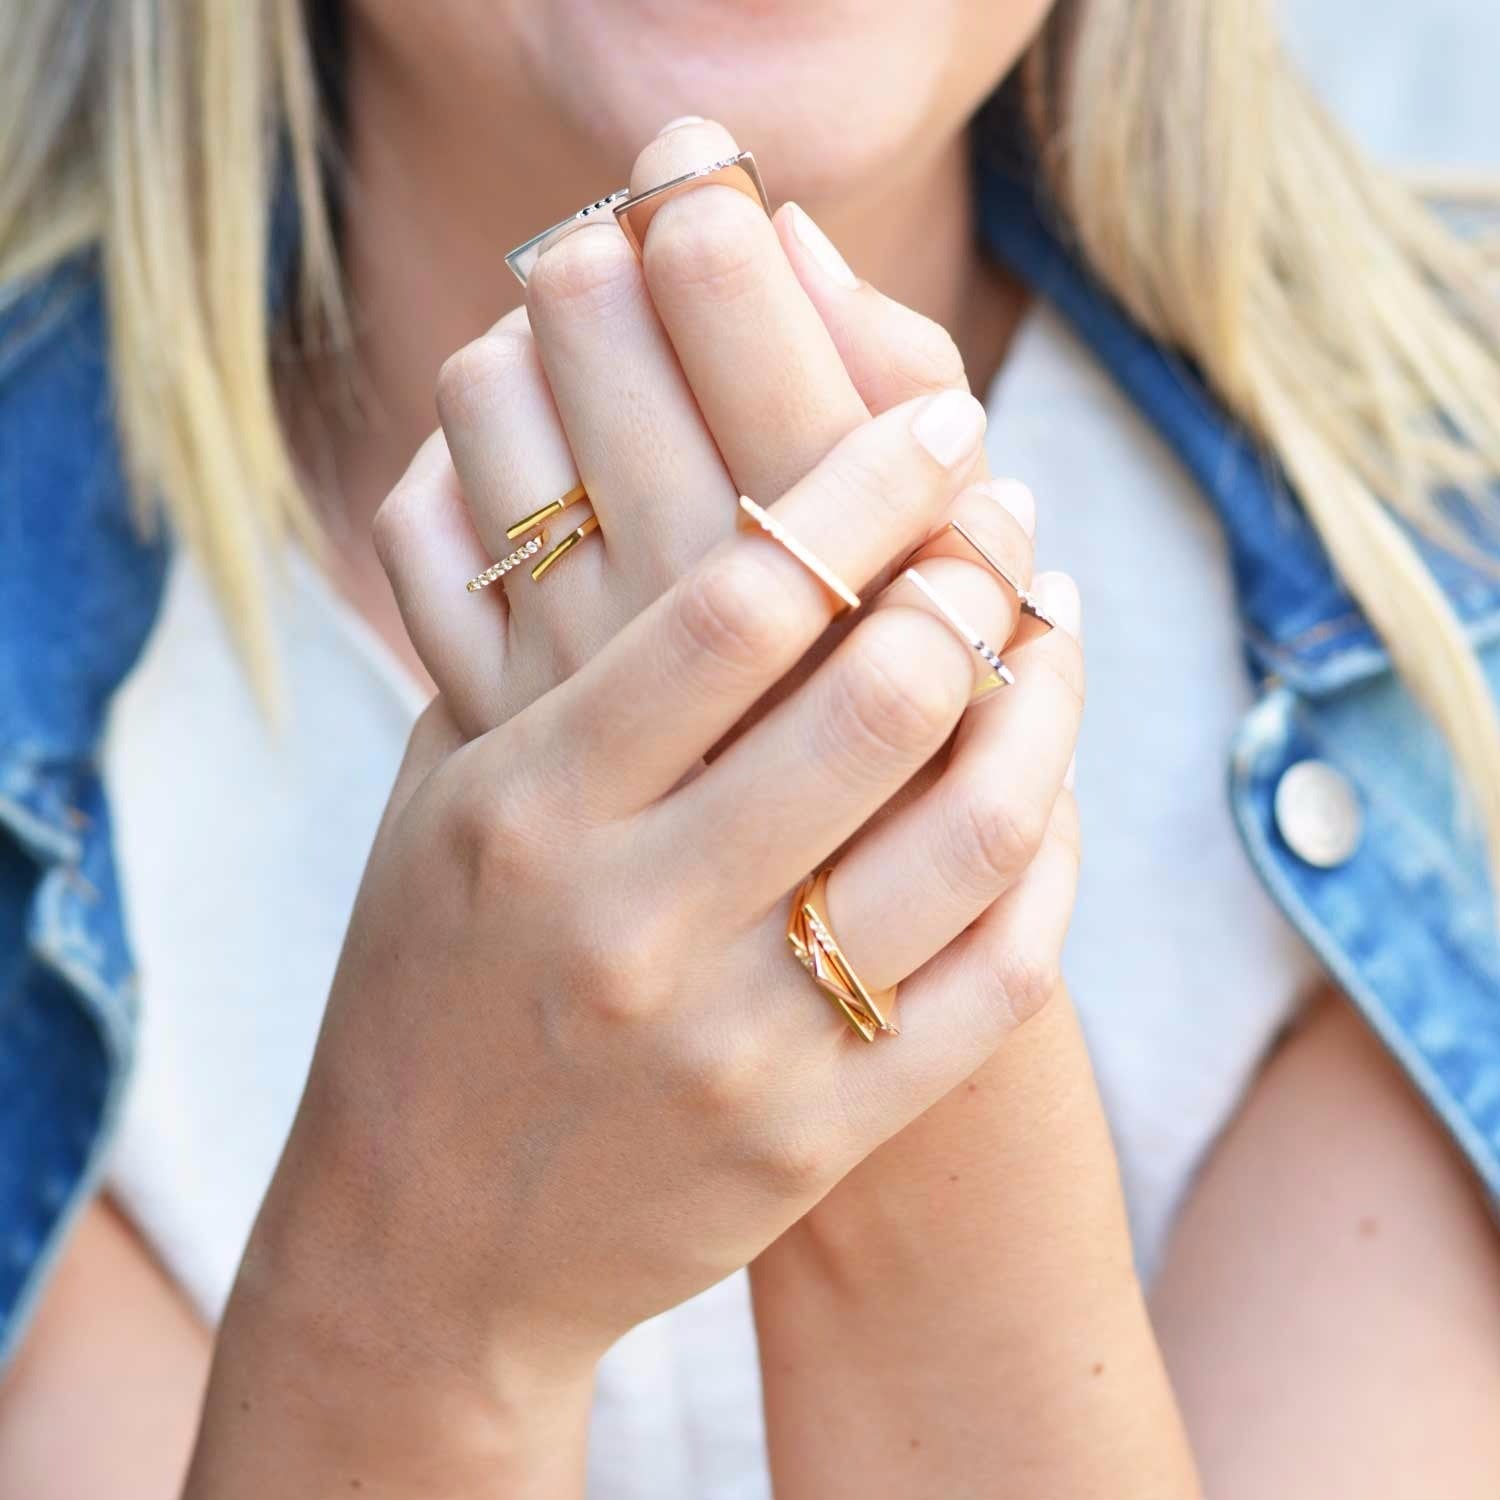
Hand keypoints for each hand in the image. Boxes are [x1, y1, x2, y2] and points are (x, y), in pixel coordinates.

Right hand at [190, 122, 1081, 1496]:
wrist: (427, 1243)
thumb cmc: (435, 976)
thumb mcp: (449, 795)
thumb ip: (545, 642)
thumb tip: (678, 464)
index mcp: (526, 806)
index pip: (738, 602)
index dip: (862, 487)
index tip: (940, 422)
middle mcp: (630, 920)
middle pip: (878, 694)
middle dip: (974, 571)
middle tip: (1001, 513)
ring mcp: (734, 1042)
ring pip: (974, 832)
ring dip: (1046, 697)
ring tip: (1051, 623)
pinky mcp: (815, 1136)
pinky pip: (1000, 973)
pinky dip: (1054, 854)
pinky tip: (1050, 779)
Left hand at [373, 119, 1003, 734]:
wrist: (781, 929)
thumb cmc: (897, 723)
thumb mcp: (953, 564)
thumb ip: (896, 394)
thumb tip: (787, 228)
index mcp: (822, 541)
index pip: (717, 286)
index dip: (698, 203)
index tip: (709, 182)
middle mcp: (674, 590)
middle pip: (586, 305)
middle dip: (618, 254)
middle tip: (658, 263)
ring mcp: (562, 655)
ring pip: (486, 388)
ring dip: (534, 349)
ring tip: (597, 384)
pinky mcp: (488, 708)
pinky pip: (420, 523)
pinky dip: (458, 475)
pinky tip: (533, 494)